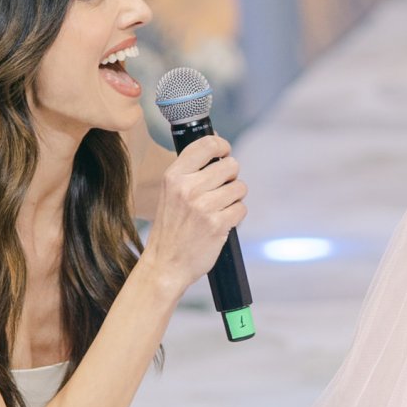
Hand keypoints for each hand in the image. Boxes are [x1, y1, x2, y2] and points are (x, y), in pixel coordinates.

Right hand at [144, 133, 246, 299]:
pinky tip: (222, 222)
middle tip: (220, 190)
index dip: (223, 146)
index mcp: (174, 176)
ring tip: (219, 209)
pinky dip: (236, 216)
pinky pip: (242, 209)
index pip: (207, 144)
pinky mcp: (218, 224)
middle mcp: (188, 188)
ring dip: (234, 198)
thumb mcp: (170, 192)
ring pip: (240, 187)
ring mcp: (203, 207)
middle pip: (231, 165)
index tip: (225, 154)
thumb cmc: (170, 228)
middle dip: (231, 177)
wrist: (165, 264)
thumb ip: (190, 169)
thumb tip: (217, 142)